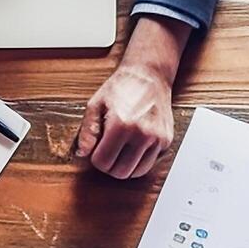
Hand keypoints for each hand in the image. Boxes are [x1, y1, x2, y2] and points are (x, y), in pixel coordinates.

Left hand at [75, 16, 188, 179]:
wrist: (149, 75)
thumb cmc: (121, 87)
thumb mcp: (96, 104)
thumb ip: (87, 131)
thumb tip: (82, 153)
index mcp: (121, 124)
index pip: (103, 162)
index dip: (96, 158)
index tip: (96, 149)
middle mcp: (142, 133)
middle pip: (120, 172)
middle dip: (109, 166)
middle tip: (107, 152)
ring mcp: (156, 138)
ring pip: (136, 173)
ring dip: (124, 166)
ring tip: (120, 151)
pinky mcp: (166, 140)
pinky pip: (149, 164)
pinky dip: (138, 162)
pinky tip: (133, 148)